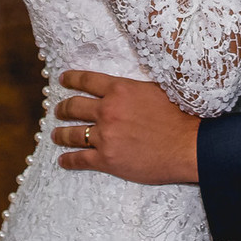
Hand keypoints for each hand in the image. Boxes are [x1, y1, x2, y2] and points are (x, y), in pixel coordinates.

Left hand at [52, 70, 199, 184]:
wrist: (186, 145)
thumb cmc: (177, 115)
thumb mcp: (153, 89)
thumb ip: (131, 88)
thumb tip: (121, 88)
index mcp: (119, 89)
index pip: (87, 81)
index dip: (71, 79)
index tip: (62, 79)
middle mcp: (107, 111)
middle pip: (75, 106)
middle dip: (62, 108)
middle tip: (57, 110)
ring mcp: (105, 136)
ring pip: (73, 134)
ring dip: (61, 134)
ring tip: (54, 135)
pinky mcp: (107, 160)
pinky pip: (81, 160)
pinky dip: (68, 160)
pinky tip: (63, 160)